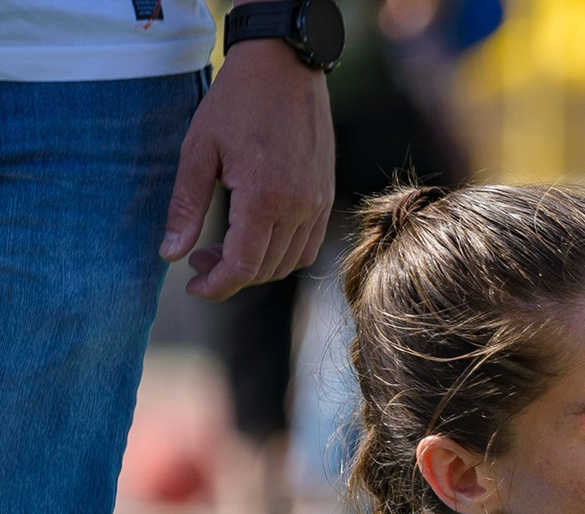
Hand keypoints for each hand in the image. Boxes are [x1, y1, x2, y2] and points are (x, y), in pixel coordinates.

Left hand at [162, 40, 334, 300]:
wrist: (285, 67)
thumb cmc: (235, 103)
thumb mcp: (198, 151)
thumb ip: (186, 207)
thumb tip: (171, 255)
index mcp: (265, 198)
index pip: (243, 265)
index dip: (216, 285)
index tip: (193, 287)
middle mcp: (299, 208)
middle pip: (267, 269)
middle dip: (231, 275)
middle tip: (197, 260)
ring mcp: (318, 204)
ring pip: (290, 262)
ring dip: (257, 267)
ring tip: (224, 248)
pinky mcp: (326, 196)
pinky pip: (309, 244)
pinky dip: (282, 253)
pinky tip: (256, 235)